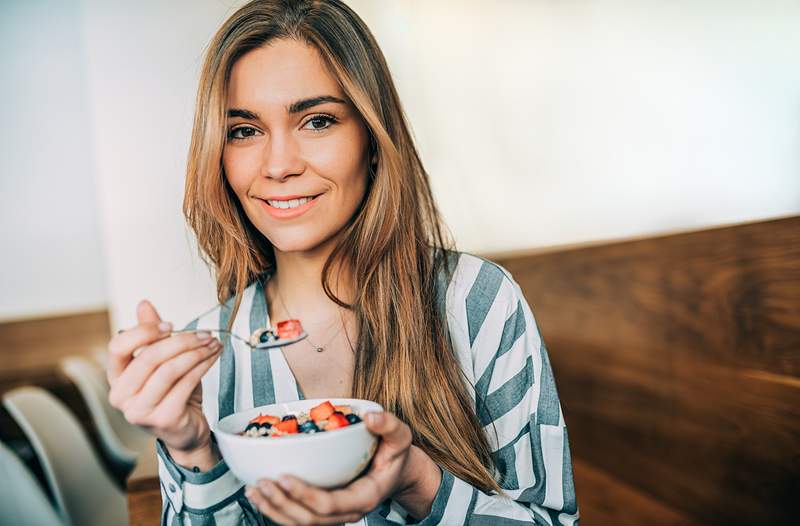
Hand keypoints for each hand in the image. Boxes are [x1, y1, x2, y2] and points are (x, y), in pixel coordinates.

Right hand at [106, 300, 222, 462]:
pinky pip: (186, 383)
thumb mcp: (161, 361)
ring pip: (169, 370)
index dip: (144, 332)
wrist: (186, 431)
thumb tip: (143, 304)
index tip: (170, 325)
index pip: (118, 347)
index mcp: (116, 377)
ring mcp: (139, 411)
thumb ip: (151, 334)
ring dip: (196, 352)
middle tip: (205, 334)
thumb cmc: (173, 392)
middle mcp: (121, 396)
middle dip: (181, 341)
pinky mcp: (163, 419)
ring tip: (213, 343)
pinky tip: (214, 357)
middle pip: (149, 357)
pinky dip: (203, 366)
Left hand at [245, 412, 440, 524]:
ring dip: (274, 509)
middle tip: (261, 482)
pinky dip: (276, 508)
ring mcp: (334, 514)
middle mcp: (347, 512)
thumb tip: (370, 416)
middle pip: (309, 519)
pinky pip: (298, 516)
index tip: (284, 477)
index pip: (329, 504)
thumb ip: (388, 425)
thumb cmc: (395, 453)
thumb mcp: (400, 436)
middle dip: (282, 503)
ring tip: (253, 490)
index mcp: (364, 497)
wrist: (397, 471)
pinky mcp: (323, 510)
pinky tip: (260, 495)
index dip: (304, 494)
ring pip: (300, 522)